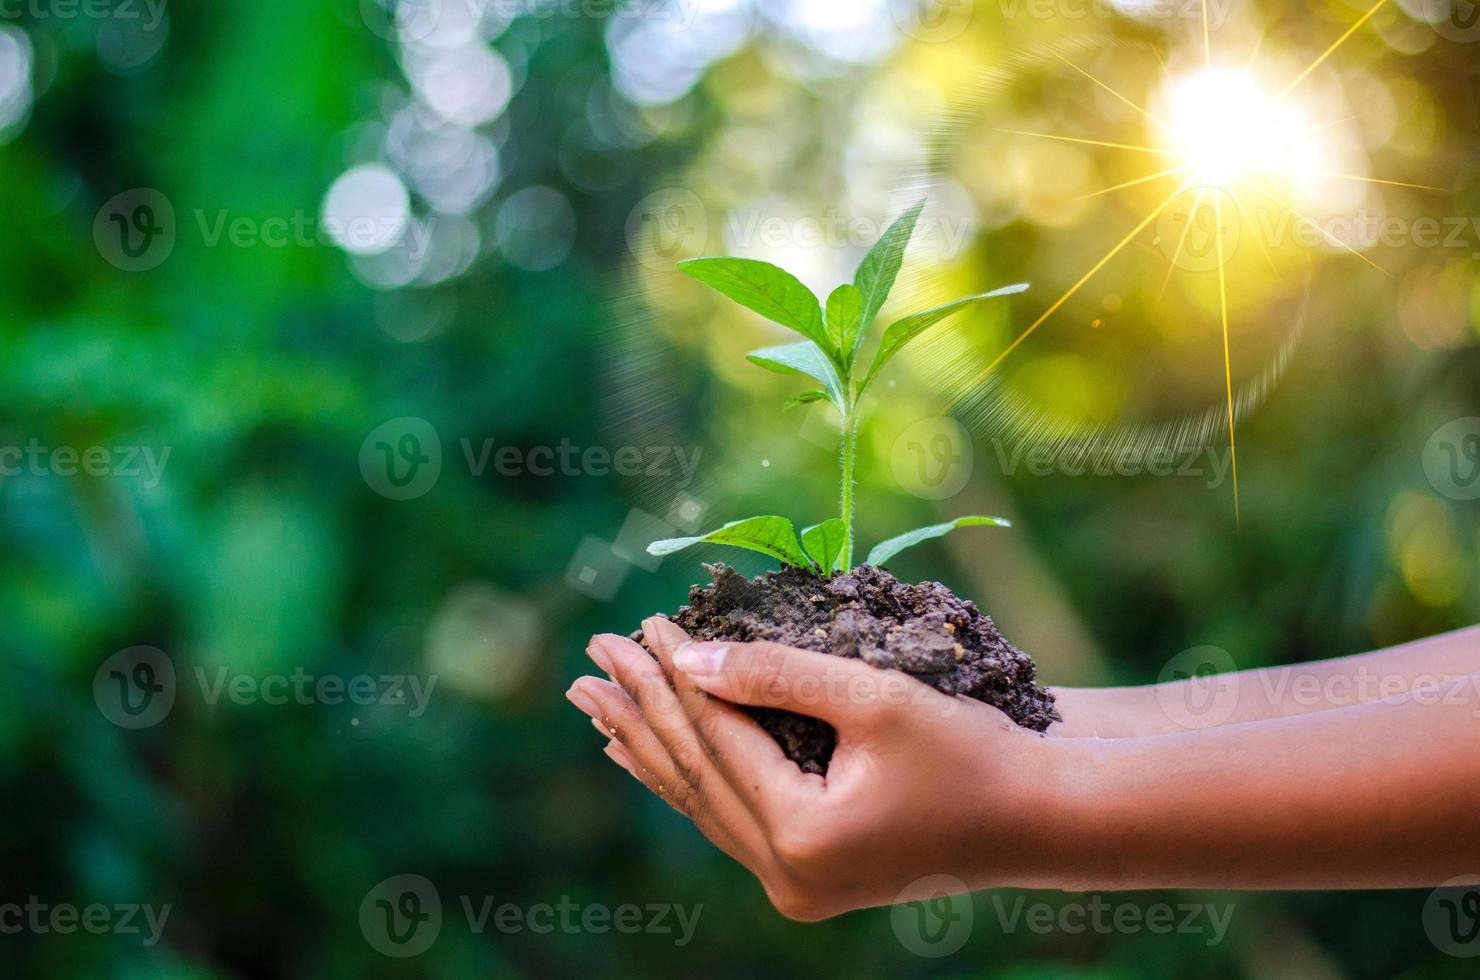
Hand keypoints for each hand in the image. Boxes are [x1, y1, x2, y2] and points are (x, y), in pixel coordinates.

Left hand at [566, 619, 1084, 919]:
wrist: (1039, 818)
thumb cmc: (971, 751)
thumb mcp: (874, 698)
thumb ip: (776, 675)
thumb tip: (687, 659)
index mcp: (801, 838)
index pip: (715, 742)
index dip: (674, 678)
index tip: (639, 624)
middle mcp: (786, 876)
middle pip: (694, 776)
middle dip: (639, 711)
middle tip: (590, 657)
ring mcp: (796, 885)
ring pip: (703, 803)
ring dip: (650, 746)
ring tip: (596, 705)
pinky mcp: (808, 876)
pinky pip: (729, 819)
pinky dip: (689, 778)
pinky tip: (648, 756)